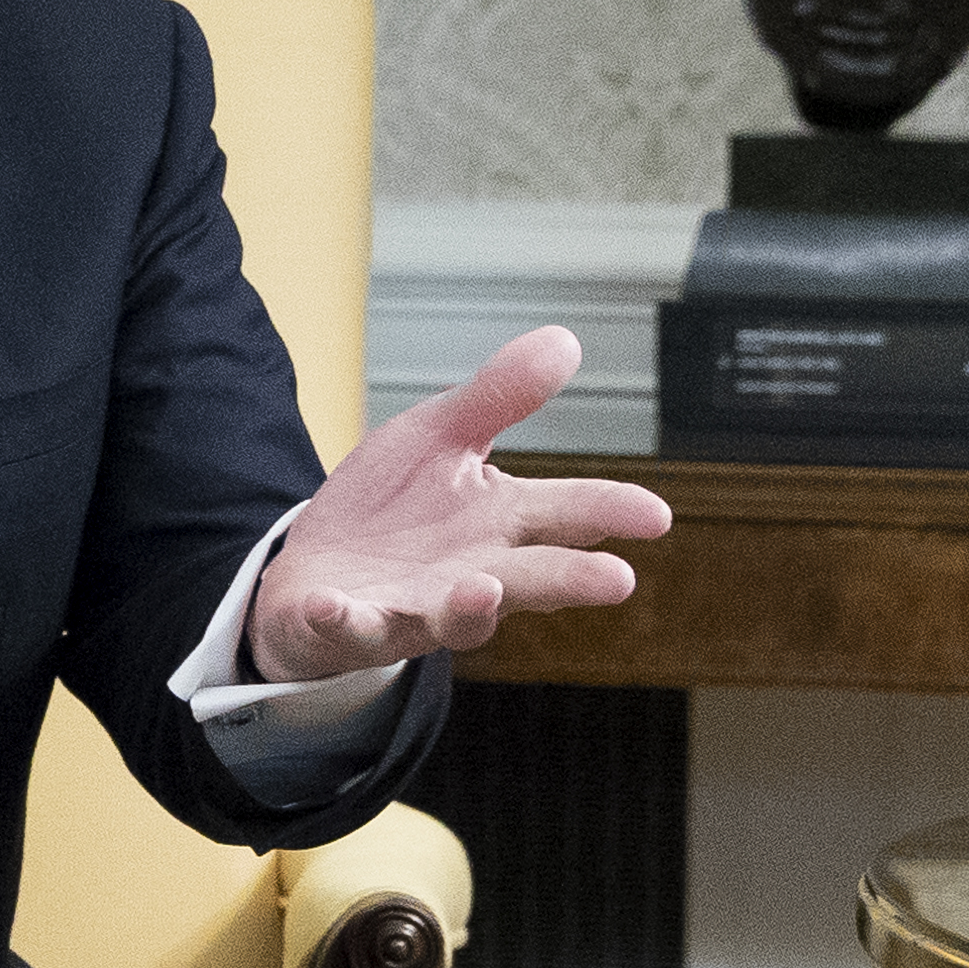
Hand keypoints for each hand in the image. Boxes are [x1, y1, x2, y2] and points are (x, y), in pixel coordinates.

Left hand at [253, 326, 673, 681]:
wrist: (313, 571)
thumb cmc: (392, 509)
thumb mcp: (439, 438)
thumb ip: (497, 399)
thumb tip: (564, 341)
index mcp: (501, 523)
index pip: (568, 514)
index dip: (610, 511)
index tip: (654, 515)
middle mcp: (472, 574)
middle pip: (530, 578)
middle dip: (571, 580)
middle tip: (617, 580)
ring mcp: (414, 607)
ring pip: (454, 617)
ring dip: (469, 608)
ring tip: (482, 589)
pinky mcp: (351, 626)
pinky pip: (348, 627)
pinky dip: (341, 617)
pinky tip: (331, 603)